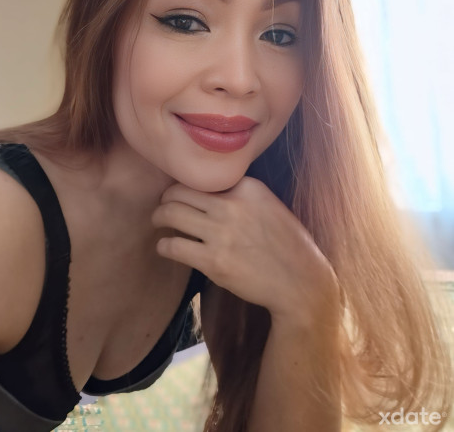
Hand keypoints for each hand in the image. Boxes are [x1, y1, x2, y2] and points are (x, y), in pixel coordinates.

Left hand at [151, 176, 339, 323]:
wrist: (301, 282)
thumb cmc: (286, 244)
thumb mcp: (269, 204)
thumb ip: (240, 193)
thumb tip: (204, 191)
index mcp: (247, 186)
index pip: (202, 177)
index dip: (186, 185)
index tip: (181, 193)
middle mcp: (232, 204)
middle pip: (179, 191)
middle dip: (165, 199)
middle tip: (163, 207)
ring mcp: (222, 232)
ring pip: (170, 214)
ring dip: (158, 218)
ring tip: (159, 223)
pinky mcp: (213, 261)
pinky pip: (173, 246)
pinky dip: (163, 246)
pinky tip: (166, 248)